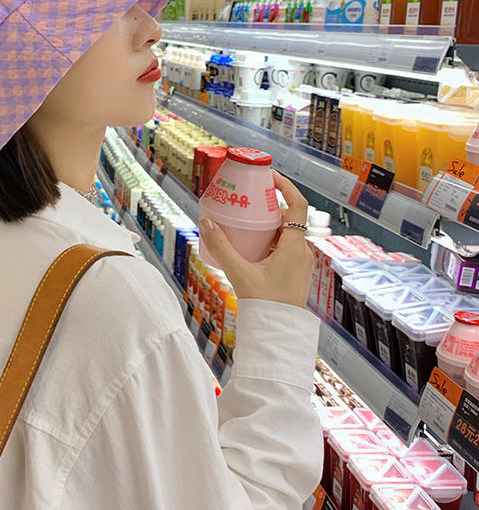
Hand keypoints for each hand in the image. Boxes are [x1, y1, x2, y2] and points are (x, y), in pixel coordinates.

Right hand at [198, 170, 313, 307]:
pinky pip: (285, 246)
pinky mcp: (295, 272)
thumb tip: (206, 222)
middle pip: (290, 217)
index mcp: (295, 247)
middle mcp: (303, 252)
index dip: (286, 186)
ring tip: (247, 218)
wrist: (277, 335)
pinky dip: (271, 238)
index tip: (269, 175)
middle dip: (270, 204)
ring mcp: (301, 263)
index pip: (298, 205)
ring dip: (270, 222)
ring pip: (287, 233)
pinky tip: (252, 244)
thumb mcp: (239, 273)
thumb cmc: (265, 306)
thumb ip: (221, 247)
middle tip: (249, 196)